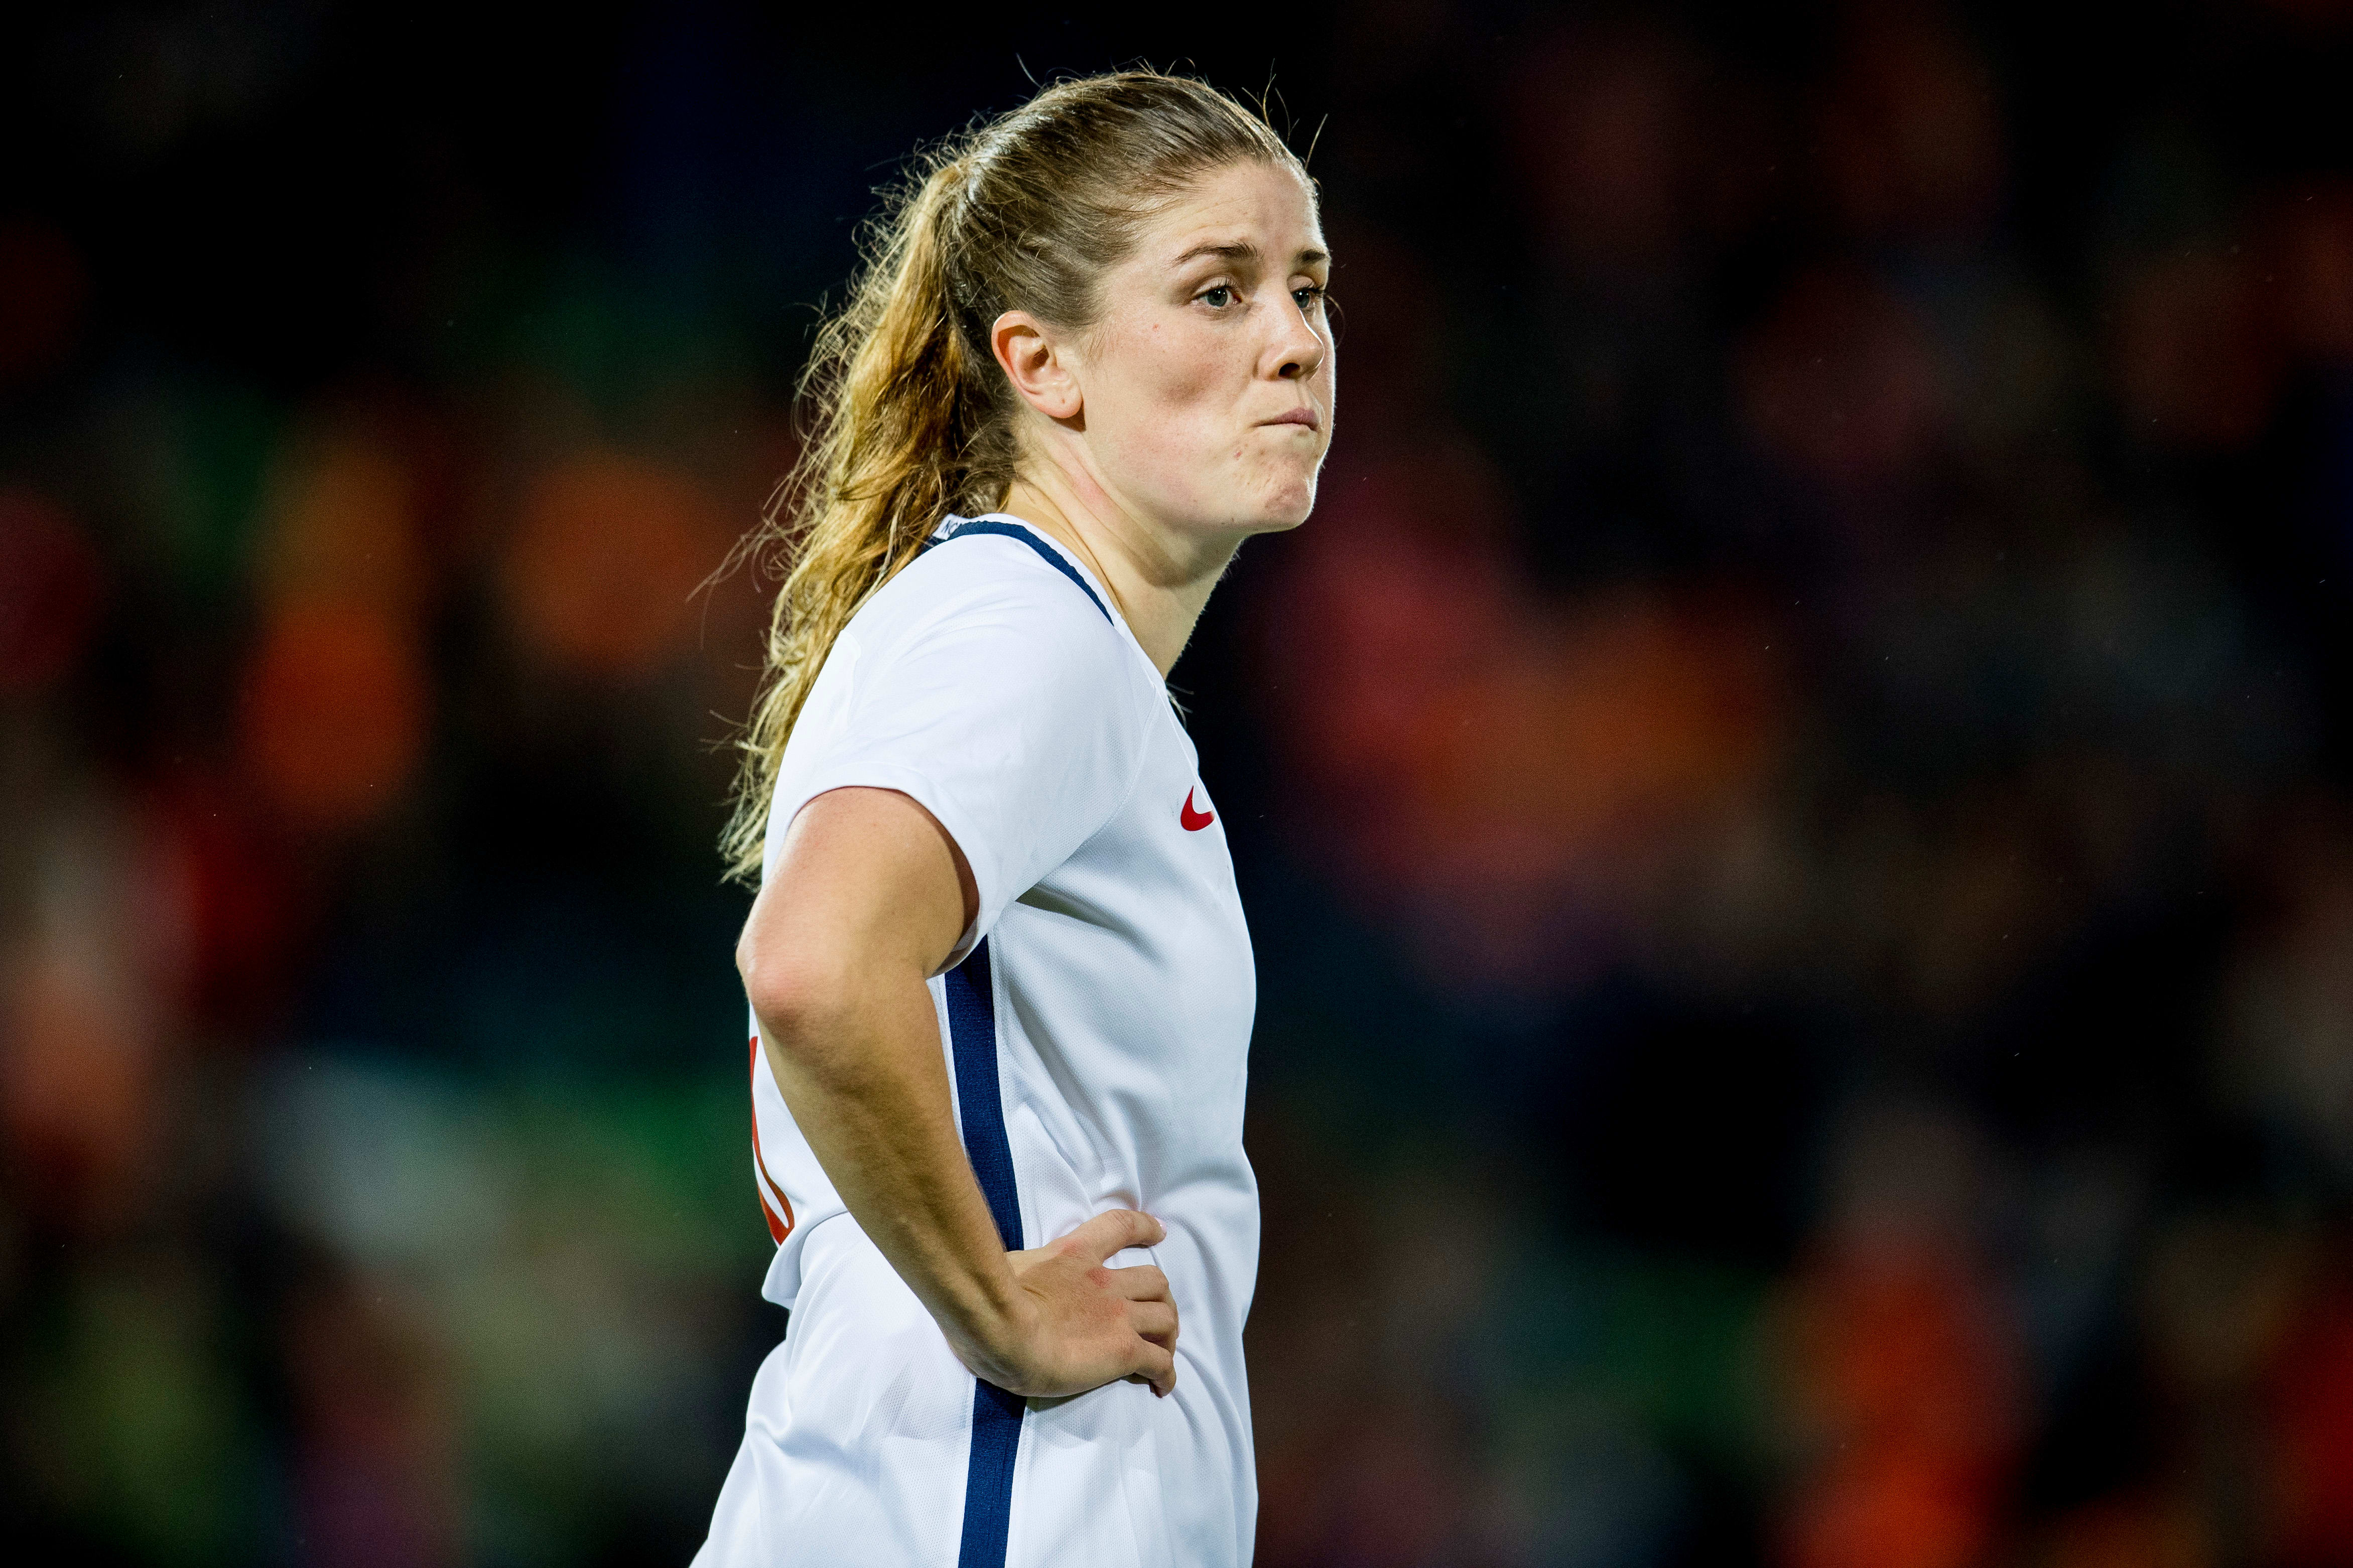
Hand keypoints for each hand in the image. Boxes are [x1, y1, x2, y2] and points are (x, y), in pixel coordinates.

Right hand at [959, 1209, 1178, 1398]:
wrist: (1001, 1326)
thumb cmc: (990, 1296)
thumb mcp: (1008, 1266)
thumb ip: (1023, 1270)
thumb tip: (1011, 1280)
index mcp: (1075, 1254)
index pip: (1119, 1227)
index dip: (1144, 1228)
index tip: (1159, 1233)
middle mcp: (1105, 1282)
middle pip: (1156, 1282)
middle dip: (1161, 1299)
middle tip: (1154, 1319)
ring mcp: (1119, 1316)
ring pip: (1166, 1319)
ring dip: (1168, 1336)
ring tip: (1162, 1354)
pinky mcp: (1123, 1351)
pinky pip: (1160, 1362)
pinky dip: (1166, 1373)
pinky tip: (1161, 1386)